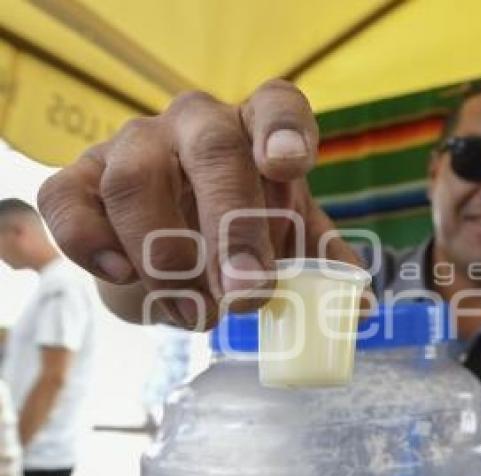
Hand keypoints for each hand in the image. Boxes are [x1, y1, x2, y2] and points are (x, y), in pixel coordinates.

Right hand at [38, 80, 320, 328]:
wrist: (174, 248)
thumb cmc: (243, 233)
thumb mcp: (289, 246)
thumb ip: (322, 267)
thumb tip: (357, 307)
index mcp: (257, 130)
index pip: (277, 103)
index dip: (286, 129)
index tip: (290, 167)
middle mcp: (196, 123)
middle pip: (213, 149)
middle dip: (233, 225)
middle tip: (248, 294)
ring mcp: (133, 144)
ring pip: (138, 181)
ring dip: (169, 258)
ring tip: (198, 313)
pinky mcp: (79, 178)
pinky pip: (69, 200)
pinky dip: (92, 243)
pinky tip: (125, 276)